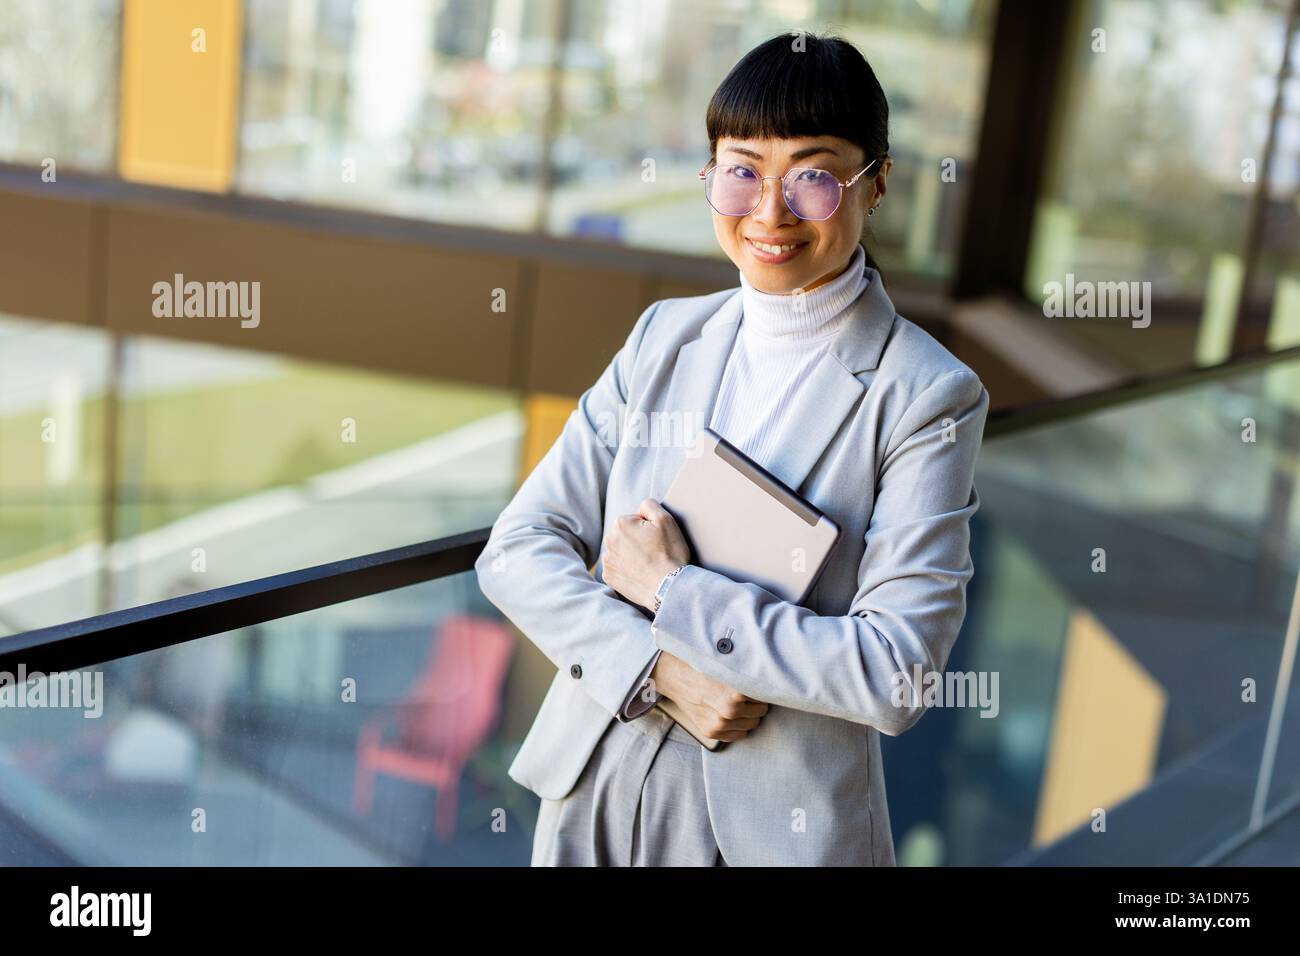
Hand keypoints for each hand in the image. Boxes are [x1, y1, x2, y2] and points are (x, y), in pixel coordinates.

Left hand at [601, 498, 690, 610]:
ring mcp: (607, 560)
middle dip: (638, 540)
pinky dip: (627, 569)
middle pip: (626, 534)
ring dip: (632, 554)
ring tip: (648, 564)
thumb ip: (650, 505)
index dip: (649, 528)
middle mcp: (609, 540)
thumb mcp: (666, 520)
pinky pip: (618, 567)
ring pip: (621, 550)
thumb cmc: (670, 554)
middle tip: (655, 552)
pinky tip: (640, 574)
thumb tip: (641, 507)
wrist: (668, 588)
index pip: (636, 519)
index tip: (658, 540)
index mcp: (621, 524)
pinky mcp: (609, 577)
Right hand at [650, 651, 768, 742]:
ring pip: (752, 724)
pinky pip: (739, 735)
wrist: (673, 675)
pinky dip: (741, 726)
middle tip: (750, 691)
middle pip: (760, 711)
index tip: (761, 683)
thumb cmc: (700, 665)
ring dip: (751, 714)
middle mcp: (727, 711)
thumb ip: (747, 672)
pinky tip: (734, 714)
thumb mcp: (726, 663)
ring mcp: (718, 724)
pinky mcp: (710, 732)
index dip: (764, 689)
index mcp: (734, 692)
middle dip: (758, 702)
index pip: (765, 696)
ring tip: (742, 701)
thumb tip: (770, 675)